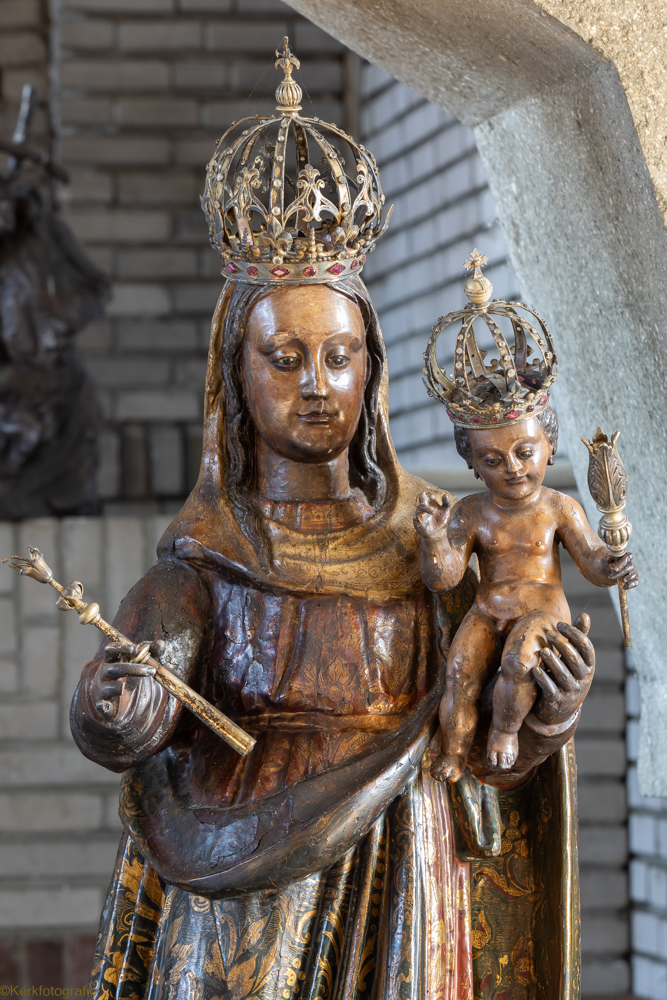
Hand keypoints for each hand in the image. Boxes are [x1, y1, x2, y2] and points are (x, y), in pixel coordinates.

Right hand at [92, 639, 163, 722]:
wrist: (115, 700)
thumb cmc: (125, 677)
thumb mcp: (136, 664)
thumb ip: (149, 651)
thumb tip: (161, 643)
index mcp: (111, 661)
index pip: (111, 650)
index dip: (121, 648)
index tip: (134, 649)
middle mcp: (104, 674)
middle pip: (115, 669)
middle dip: (133, 669)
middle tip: (151, 670)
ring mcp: (102, 689)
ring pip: (109, 687)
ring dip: (119, 687)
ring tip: (125, 687)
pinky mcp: (103, 704)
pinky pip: (102, 706)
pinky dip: (102, 706)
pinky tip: (104, 706)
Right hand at [414, 491, 450, 537]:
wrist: (438, 534)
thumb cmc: (442, 522)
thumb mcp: (446, 511)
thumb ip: (446, 503)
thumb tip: (445, 494)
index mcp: (431, 505)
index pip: (429, 498)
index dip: (430, 497)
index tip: (433, 497)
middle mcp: (425, 509)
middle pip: (421, 500)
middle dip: (422, 497)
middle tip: (424, 494)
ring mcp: (421, 515)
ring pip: (419, 507)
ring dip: (426, 508)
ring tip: (433, 512)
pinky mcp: (417, 522)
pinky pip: (416, 517)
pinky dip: (419, 516)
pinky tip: (423, 517)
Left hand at [532, 613, 594, 727]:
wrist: (560, 708)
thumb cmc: (567, 674)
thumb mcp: (575, 658)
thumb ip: (578, 638)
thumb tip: (585, 615)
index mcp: (588, 665)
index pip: (586, 647)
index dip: (575, 634)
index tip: (560, 624)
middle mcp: (582, 678)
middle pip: (575, 659)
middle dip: (563, 645)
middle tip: (550, 634)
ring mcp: (571, 691)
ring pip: (564, 675)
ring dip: (553, 662)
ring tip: (543, 652)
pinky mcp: (557, 701)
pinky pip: (551, 689)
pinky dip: (544, 679)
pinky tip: (536, 670)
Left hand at [605, 551, 637, 589]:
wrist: (618, 570)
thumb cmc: (616, 562)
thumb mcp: (612, 559)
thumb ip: (610, 559)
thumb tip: (607, 559)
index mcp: (627, 557)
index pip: (628, 556)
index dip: (623, 562)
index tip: (615, 568)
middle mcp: (632, 564)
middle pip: (629, 567)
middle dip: (620, 573)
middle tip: (611, 576)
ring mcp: (635, 572)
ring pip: (634, 574)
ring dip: (628, 578)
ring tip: (623, 580)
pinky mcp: (635, 579)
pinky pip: (636, 582)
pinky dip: (631, 585)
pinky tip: (624, 587)